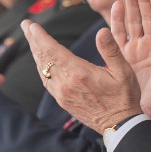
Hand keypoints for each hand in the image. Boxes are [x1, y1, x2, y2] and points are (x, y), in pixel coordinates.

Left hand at [22, 18, 143, 132]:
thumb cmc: (124, 97)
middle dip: (33, 40)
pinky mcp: (62, 101)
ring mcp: (62, 94)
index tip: (31, 25)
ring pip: (42, 70)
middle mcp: (66, 84)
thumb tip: (102, 30)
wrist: (119, 126)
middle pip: (43, 58)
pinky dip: (41, 67)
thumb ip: (111, 49)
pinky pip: (46, 81)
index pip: (53, 50)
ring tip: (31, 39)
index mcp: (79, 73)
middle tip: (26, 25)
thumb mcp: (124, 72)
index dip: (40, 36)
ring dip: (36, 52)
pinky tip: (41, 61)